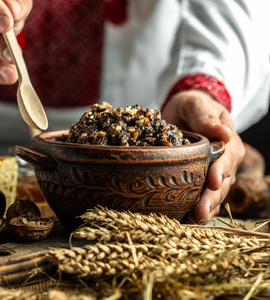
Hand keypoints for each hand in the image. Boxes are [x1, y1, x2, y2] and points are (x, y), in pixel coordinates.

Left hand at [161, 89, 244, 223]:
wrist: (184, 113)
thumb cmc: (192, 107)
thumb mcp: (197, 106)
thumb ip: (206, 118)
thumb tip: (224, 133)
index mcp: (229, 144)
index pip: (227, 159)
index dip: (220, 170)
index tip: (213, 180)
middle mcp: (226, 163)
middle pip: (221, 184)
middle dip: (211, 199)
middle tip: (199, 212)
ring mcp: (214, 175)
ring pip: (213, 196)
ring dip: (204, 209)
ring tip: (192, 222)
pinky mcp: (200, 183)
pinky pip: (201, 199)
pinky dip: (194, 211)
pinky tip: (184, 221)